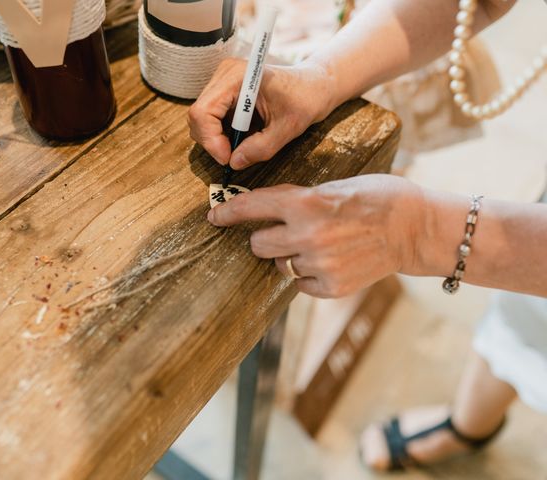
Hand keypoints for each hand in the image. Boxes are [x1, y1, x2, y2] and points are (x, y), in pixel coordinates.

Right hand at [188, 59, 336, 169]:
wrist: (312, 87)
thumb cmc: (305, 100)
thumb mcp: (287, 129)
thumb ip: (261, 148)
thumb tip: (234, 163)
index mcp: (238, 76)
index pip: (203, 111)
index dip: (211, 140)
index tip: (228, 158)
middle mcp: (224, 74)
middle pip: (197, 116)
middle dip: (212, 142)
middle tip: (234, 157)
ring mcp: (221, 82)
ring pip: (201, 119)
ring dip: (217, 140)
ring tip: (243, 145)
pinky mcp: (222, 92)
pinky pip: (210, 119)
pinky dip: (221, 135)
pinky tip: (242, 136)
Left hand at [207, 174, 425, 297]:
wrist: (415, 228)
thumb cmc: (377, 197)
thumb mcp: (333, 187)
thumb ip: (299, 200)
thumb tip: (268, 210)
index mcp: (304, 204)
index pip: (250, 207)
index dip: (227, 212)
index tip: (214, 216)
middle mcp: (305, 235)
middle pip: (257, 245)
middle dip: (266, 239)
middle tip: (286, 234)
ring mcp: (318, 264)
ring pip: (281, 265)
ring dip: (294, 257)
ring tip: (324, 246)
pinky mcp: (331, 287)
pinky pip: (300, 284)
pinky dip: (310, 276)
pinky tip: (332, 262)